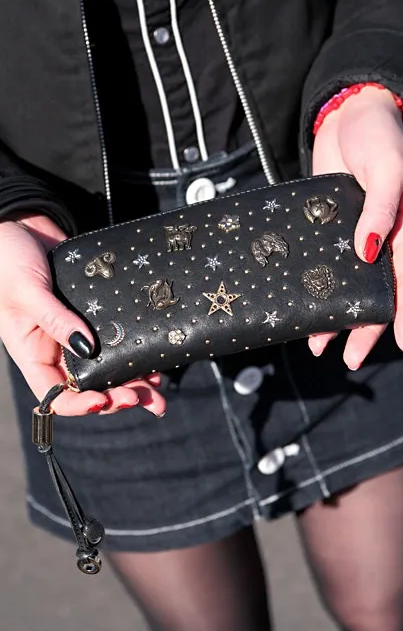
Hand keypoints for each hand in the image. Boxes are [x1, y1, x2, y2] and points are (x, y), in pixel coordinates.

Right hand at [0, 213, 165, 415]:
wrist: (24, 224)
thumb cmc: (9, 259)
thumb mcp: (27, 291)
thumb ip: (55, 320)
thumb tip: (88, 348)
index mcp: (33, 353)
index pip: (55, 395)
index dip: (80, 405)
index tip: (105, 402)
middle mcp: (56, 349)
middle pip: (90, 387)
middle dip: (119, 397)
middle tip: (151, 401)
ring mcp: (77, 333)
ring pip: (108, 368)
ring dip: (134, 381)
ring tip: (159, 389)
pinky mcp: (94, 316)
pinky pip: (117, 340)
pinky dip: (135, 351)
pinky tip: (153, 357)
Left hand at [311, 86, 402, 368]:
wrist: (347, 114)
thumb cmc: (378, 136)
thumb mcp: (389, 168)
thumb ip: (380, 208)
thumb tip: (367, 250)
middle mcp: (380, 239)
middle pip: (375, 293)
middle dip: (365, 328)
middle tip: (350, 358)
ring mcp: (352, 236)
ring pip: (346, 286)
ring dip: (335, 316)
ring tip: (318, 344)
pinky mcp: (326, 229)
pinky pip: (322, 265)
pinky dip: (314, 286)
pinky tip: (302, 305)